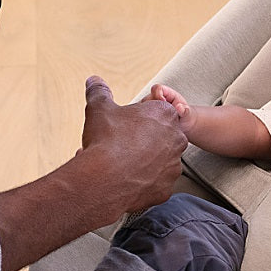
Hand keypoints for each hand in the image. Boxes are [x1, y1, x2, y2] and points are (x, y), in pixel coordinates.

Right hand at [82, 76, 187, 214]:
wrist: (103, 180)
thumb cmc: (105, 140)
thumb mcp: (99, 108)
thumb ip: (99, 91)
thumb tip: (94, 80)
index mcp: (165, 115)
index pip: (154, 112)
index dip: (136, 118)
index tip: (122, 126)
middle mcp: (176, 139)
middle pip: (157, 136)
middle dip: (139, 140)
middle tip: (118, 145)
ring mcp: (173, 166)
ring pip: (157, 162)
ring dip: (142, 162)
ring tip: (117, 165)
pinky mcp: (167, 189)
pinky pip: (154, 184)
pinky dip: (141, 183)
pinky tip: (123, 181)